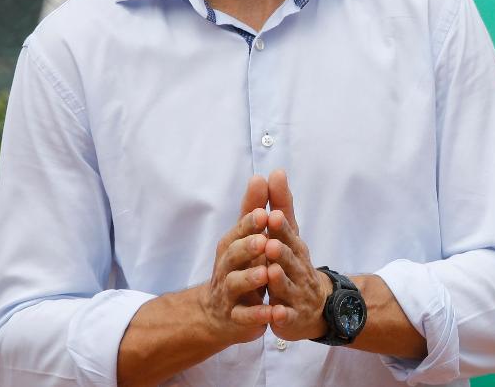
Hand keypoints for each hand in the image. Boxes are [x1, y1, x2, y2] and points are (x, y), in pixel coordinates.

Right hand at [196, 176, 272, 344]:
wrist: (221, 314)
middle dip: (246, 247)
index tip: (263, 213)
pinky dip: (258, 314)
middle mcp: (226, 268)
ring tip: (266, 273)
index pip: (238, 231)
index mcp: (232, 247)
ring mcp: (229, 294)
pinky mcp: (236, 318)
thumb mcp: (249, 238)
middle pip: (232, 256)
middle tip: (263, 241)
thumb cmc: (241, 267)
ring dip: (250, 278)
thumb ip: (255, 209)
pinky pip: (245, 316)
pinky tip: (274, 311)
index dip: (249, 223)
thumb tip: (262, 176)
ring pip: (235, 284)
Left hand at [264, 169, 333, 341]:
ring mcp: (297, 294)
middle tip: (270, 243)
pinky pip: (288, 317)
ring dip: (280, 280)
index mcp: (295, 249)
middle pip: (290, 260)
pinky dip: (282, 315)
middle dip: (281, 252)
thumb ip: (281, 205)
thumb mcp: (289, 235)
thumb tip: (275, 172)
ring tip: (271, 271)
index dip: (281, 228)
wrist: (315, 307)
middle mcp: (298, 269)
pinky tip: (275, 313)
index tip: (272, 216)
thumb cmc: (295, 265)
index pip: (288, 235)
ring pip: (288, 287)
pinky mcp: (292, 318)